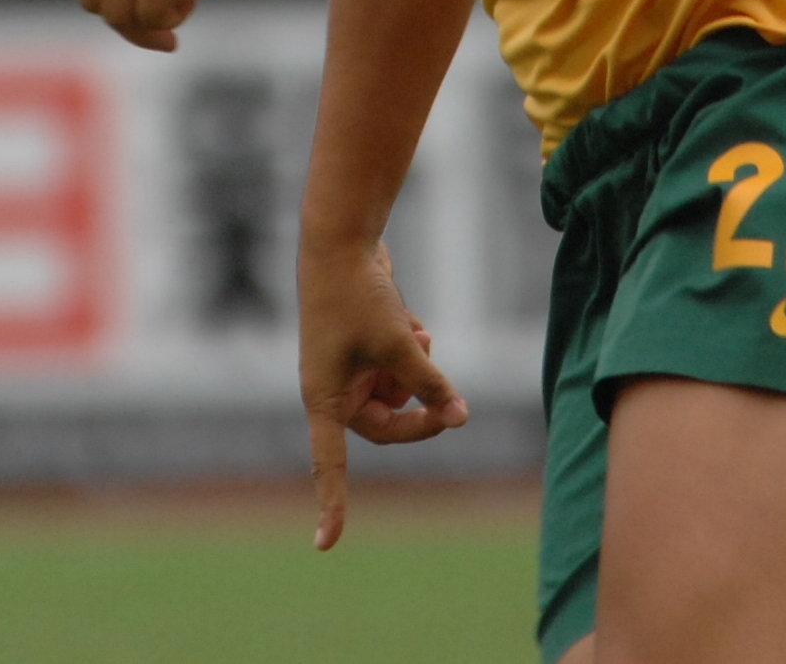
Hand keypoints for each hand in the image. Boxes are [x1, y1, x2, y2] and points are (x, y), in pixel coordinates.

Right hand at [299, 237, 467, 549]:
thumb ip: (431, 385)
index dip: (331, 503)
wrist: (342, 242)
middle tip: (449, 402)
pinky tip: (412, 322)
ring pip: (398, 390)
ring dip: (417, 369)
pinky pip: (397, 365)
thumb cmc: (357, 297)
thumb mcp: (400, 346)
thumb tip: (460, 418)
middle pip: (387, 423)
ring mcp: (347, 367)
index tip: (326, 544)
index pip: (330, 464)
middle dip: (419, 405)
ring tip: (420, 336)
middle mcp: (333, 389)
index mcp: (325, 399)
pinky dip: (411, 349)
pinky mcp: (362, 345)